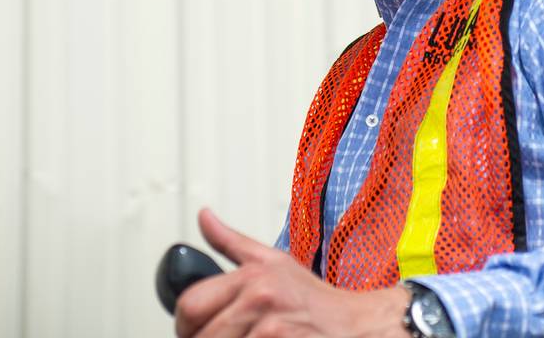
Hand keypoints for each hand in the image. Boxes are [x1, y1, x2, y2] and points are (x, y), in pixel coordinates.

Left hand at [175, 208, 410, 337]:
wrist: (358, 327)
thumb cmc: (316, 300)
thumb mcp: (274, 261)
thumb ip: (231, 242)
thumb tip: (204, 218)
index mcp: (252, 277)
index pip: (191, 304)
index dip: (185, 323)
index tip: (192, 329)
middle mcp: (258, 300)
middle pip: (199, 334)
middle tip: (217, 337)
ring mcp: (268, 331)